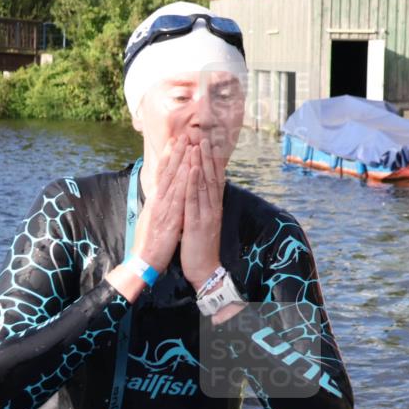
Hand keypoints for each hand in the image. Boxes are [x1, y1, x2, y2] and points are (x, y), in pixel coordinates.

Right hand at [130, 134, 189, 272]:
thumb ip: (158, 204)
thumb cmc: (150, 241)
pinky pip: (178, 196)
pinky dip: (184, 181)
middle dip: (176, 151)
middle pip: (167, 171)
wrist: (145, 259)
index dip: (169, 156)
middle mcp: (158, 199)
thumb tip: (161, 193)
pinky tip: (190, 169)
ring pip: (173, 179)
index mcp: (155, 199)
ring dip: (181, 160)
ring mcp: (163, 207)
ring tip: (189, 144)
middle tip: (184, 134)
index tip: (175, 141)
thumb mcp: (153, 217)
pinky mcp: (169, 217)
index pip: (162, 173)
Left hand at [181, 139, 225, 290]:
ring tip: (198, 146)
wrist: (205, 270)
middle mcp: (213, 208)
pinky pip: (196, 199)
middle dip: (207, 157)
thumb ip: (204, 207)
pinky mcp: (198, 223)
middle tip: (204, 138)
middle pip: (212, 178)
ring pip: (205, 185)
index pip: (215, 180)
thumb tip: (201, 193)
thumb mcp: (204, 223)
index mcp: (213, 208)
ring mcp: (207, 214)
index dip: (212, 162)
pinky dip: (194, 182)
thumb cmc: (201, 247)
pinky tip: (193, 169)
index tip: (208, 144)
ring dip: (202, 164)